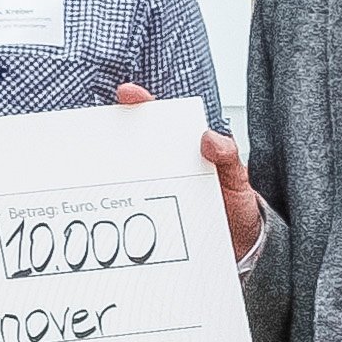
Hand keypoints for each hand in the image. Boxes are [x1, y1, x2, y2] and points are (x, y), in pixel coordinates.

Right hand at [115, 80, 260, 259]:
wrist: (243, 247)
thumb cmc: (239, 207)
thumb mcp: (239, 179)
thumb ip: (228, 156)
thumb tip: (209, 138)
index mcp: (187, 152)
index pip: (161, 121)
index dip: (141, 104)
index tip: (127, 94)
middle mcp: (168, 170)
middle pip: (133, 148)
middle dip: (112, 138)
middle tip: (101, 135)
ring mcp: (159, 194)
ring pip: (128, 179)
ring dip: (112, 177)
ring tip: (99, 174)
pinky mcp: (155, 219)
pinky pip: (135, 212)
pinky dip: (122, 211)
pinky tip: (113, 211)